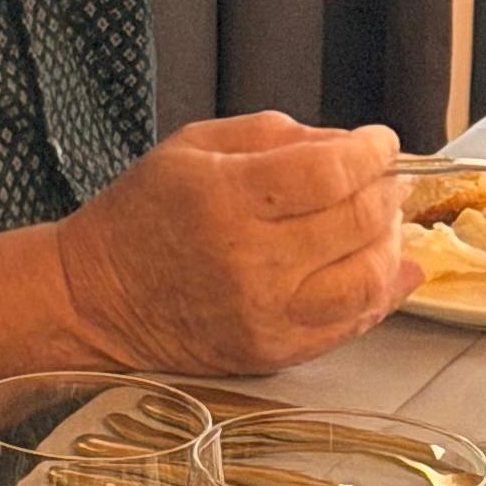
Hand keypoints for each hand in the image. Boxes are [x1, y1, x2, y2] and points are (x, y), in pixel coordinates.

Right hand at [57, 113, 413, 375]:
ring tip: (379, 225)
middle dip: (385, 192)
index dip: (372, 152)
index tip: (380, 143)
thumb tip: (350, 147)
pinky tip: (377, 267)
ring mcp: (265, 312)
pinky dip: (378, 292)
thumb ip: (276, 135)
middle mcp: (249, 259)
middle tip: (384, 180)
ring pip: (368, 278)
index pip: (332, 171)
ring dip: (389, 245)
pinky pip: (352, 323)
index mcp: (224, 196)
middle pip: (358, 221)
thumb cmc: (144, 215)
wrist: (96, 296)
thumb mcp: (193, 146)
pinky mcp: (275, 351)